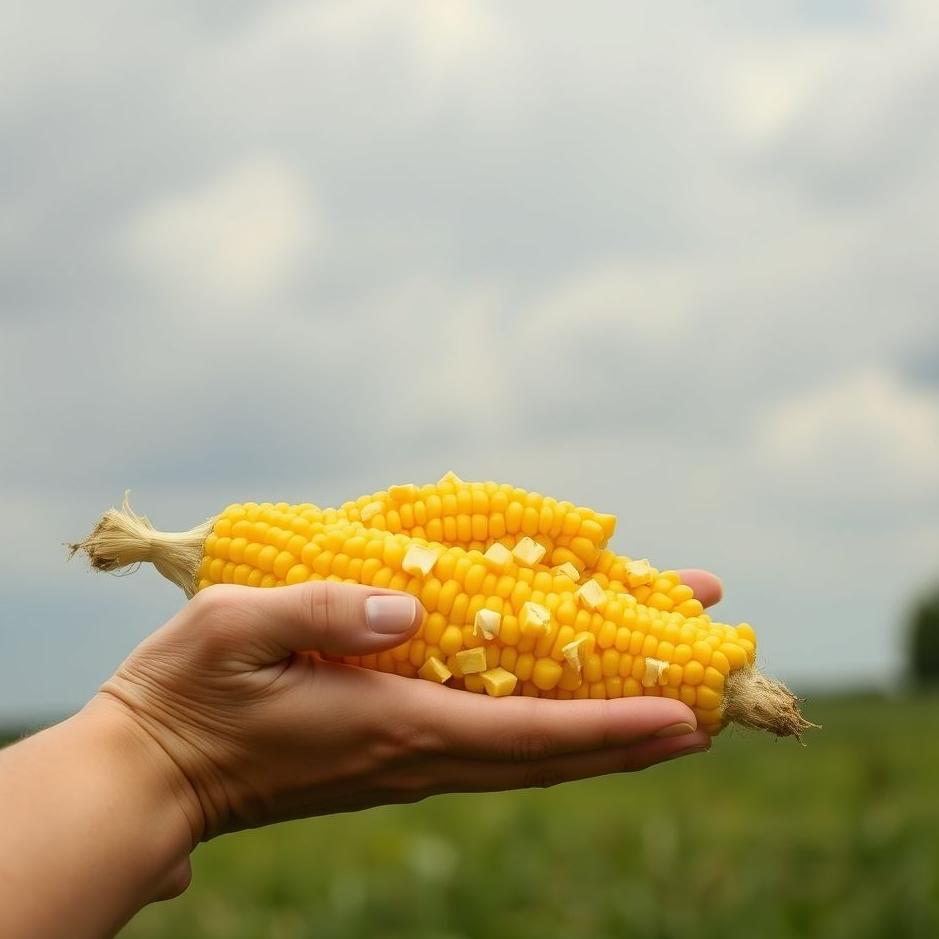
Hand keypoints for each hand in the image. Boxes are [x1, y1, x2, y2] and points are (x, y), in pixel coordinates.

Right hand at [95, 575, 718, 848]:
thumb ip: (323, 612)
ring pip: (533, 752)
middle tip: (713, 698)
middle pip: (552, 750)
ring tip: (672, 700)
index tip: (689, 714)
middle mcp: (418, 755)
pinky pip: (497, 744)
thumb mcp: (235, 631)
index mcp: (392, 726)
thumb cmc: (184, 698)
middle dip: (637, 724)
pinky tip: (574, 704)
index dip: (612, 723)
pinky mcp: (393, 756)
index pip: (529, 732)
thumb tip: (412, 606)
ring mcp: (409, 762)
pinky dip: (555, 728)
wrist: (149, 776)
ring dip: (607, 728)